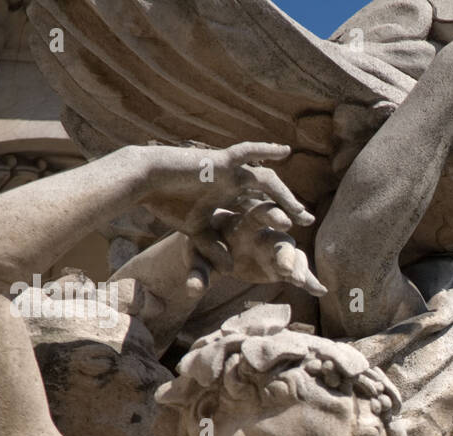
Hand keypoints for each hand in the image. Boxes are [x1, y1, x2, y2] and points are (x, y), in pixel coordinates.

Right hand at [136, 142, 325, 296]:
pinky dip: (265, 150)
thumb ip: (213, 248)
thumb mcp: (195, 232)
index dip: (276, 219)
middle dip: (289, 206)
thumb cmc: (167, 202)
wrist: (145, 180)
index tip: (293, 234)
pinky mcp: (220, 160)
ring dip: (284, 194)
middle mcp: (233, 181)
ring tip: (300, 212)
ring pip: (266, 180)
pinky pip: (247, 153)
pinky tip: (285, 151)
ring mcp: (229, 170)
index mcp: (229, 195)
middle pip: (269, 193)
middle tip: (307, 221)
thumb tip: (231, 269)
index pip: (259, 208)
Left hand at [192, 195, 326, 294]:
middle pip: (280, 237)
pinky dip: (308, 281)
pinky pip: (296, 272)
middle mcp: (263, 233)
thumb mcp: (197, 258)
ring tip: (299, 282)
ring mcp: (273, 250)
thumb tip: (193, 289)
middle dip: (286, 251)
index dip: (273, 215)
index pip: (259, 213)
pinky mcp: (279, 266)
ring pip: (292, 255)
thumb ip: (198, 273)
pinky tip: (319, 290)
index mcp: (242, 222)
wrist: (212, 255)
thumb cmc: (202, 248)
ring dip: (297, 268)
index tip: (285, 221)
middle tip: (286, 267)